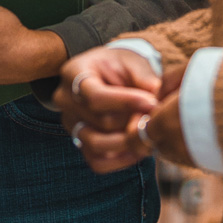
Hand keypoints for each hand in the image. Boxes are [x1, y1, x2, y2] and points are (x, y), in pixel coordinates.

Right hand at [56, 48, 192, 173]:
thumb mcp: (133, 61)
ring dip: (127, 143)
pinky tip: (138, 150)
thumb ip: (144, 77)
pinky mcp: (79, 141)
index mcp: (74, 73)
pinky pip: (96, 161)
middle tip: (157, 119)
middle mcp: (65, 100)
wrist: (109, 73)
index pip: (95, 96)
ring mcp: (71, 123)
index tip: (152, 103)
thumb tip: (156, 96)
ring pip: (96, 145)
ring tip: (148, 135)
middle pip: (100, 121)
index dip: (125, 102)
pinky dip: (119, 160)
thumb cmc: (122, 64)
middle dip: (132, 122)